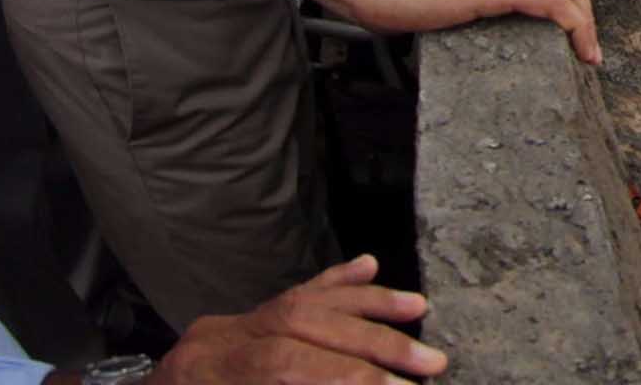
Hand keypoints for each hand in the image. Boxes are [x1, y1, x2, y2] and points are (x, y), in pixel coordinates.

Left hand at [148, 254, 446, 382]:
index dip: (346, 372)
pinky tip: (369, 267)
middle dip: (372, 339)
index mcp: (209, 372)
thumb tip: (360, 381)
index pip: (286, 362)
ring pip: (303, 299)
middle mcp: (218, 340)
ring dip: (366, 304)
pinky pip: (288, 294)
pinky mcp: (234, 324)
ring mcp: (226, 327)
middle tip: (431, 359)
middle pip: (304, 322)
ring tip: (418, 309)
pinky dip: (333, 283)